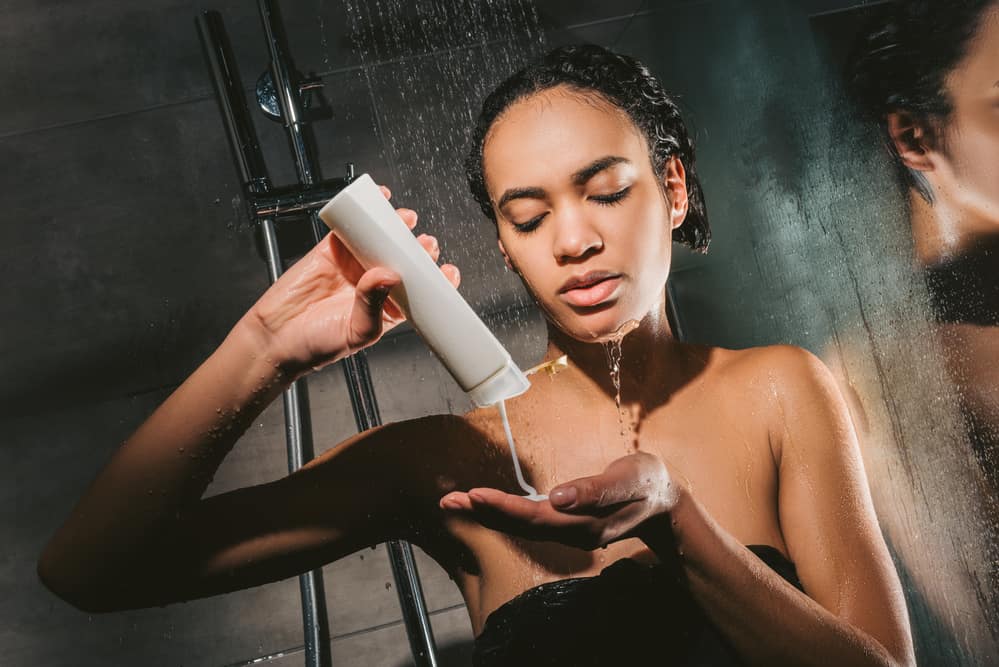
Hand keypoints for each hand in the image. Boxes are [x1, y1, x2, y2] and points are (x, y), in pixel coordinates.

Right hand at [247, 185, 459, 376]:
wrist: (276, 339)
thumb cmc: (318, 345)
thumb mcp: (356, 332)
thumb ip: (374, 304)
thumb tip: (388, 275)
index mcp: (387, 308)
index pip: (419, 291)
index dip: (435, 280)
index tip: (448, 272)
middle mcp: (373, 285)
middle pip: (403, 259)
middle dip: (418, 248)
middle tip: (426, 244)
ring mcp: (353, 265)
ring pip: (380, 239)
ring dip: (396, 226)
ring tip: (407, 220)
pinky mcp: (330, 251)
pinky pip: (350, 227)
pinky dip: (364, 212)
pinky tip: (378, 201)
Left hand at [439, 452, 678, 549]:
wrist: (664, 500)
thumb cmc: (647, 483)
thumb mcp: (629, 479)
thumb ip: (596, 489)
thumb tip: (559, 497)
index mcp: (585, 523)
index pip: (536, 518)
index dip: (504, 508)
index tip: (475, 495)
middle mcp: (573, 532)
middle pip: (521, 526)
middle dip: (483, 513)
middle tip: (448, 501)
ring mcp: (569, 531)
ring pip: (522, 526)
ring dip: (487, 513)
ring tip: (456, 502)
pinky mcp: (566, 524)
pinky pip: (529, 521)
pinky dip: (503, 512)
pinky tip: (486, 505)